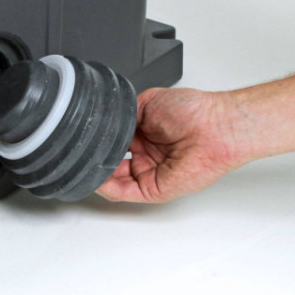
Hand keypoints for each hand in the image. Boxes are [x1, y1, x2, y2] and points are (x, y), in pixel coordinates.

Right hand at [96, 87, 244, 203]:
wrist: (214, 125)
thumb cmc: (193, 111)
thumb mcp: (146, 102)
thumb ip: (121, 115)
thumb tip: (101, 124)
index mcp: (142, 133)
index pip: (111, 143)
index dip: (96, 143)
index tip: (82, 140)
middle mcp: (145, 154)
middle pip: (109, 164)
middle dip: (94, 160)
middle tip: (80, 153)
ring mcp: (149, 172)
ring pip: (113, 181)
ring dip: (97, 175)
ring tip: (84, 165)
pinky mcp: (154, 188)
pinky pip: (124, 192)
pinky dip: (107, 187)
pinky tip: (97, 178)